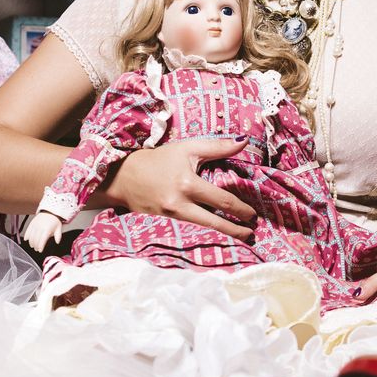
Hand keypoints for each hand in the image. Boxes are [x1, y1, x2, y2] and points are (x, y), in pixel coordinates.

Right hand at [23, 212, 61, 251]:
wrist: (50, 211)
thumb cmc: (54, 220)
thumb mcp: (59, 228)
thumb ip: (58, 236)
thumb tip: (57, 242)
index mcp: (47, 230)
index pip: (42, 240)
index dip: (40, 247)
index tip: (40, 250)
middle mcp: (40, 228)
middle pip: (35, 240)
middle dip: (36, 246)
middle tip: (37, 249)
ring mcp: (35, 225)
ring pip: (30, 236)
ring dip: (31, 242)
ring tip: (33, 246)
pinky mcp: (32, 223)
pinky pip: (27, 231)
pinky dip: (26, 236)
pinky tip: (26, 239)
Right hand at [106, 137, 255, 238]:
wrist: (123, 176)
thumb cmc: (158, 159)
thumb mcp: (187, 148)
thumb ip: (217, 146)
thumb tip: (244, 141)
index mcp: (188, 184)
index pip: (222, 200)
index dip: (240, 209)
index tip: (253, 214)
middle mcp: (180, 203)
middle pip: (214, 222)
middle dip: (235, 229)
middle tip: (252, 233)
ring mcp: (172, 214)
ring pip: (204, 226)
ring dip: (224, 232)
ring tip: (241, 235)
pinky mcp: (166, 220)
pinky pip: (191, 225)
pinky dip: (206, 228)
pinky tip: (217, 229)